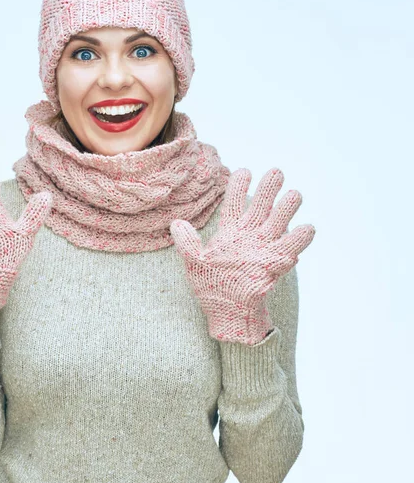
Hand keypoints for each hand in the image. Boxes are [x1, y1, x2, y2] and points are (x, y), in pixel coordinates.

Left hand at [170, 168, 314, 344]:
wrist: (226, 311)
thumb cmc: (211, 286)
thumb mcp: (194, 262)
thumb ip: (187, 243)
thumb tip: (176, 224)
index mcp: (230, 232)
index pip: (235, 203)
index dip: (239, 187)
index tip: (244, 171)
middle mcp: (249, 236)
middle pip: (261, 207)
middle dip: (269, 189)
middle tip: (276, 172)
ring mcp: (263, 248)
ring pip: (278, 223)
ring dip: (287, 209)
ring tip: (294, 194)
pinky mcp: (274, 264)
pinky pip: (290, 249)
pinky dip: (299, 240)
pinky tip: (306, 228)